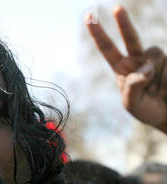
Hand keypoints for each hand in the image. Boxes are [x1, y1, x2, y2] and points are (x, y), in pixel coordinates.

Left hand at [86, 6, 166, 133]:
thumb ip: (134, 87)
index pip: (107, 49)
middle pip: (130, 38)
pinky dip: (166, 82)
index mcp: (122, 68)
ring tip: (157, 91)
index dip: (98, 34)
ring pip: (155, 55)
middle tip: (117, 8)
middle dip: (123, 23)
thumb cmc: (146, 110)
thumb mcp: (132, 103)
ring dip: (156, 75)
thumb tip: (146, 68)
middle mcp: (138, 59)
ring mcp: (156, 59)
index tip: (88, 17)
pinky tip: (165, 91)